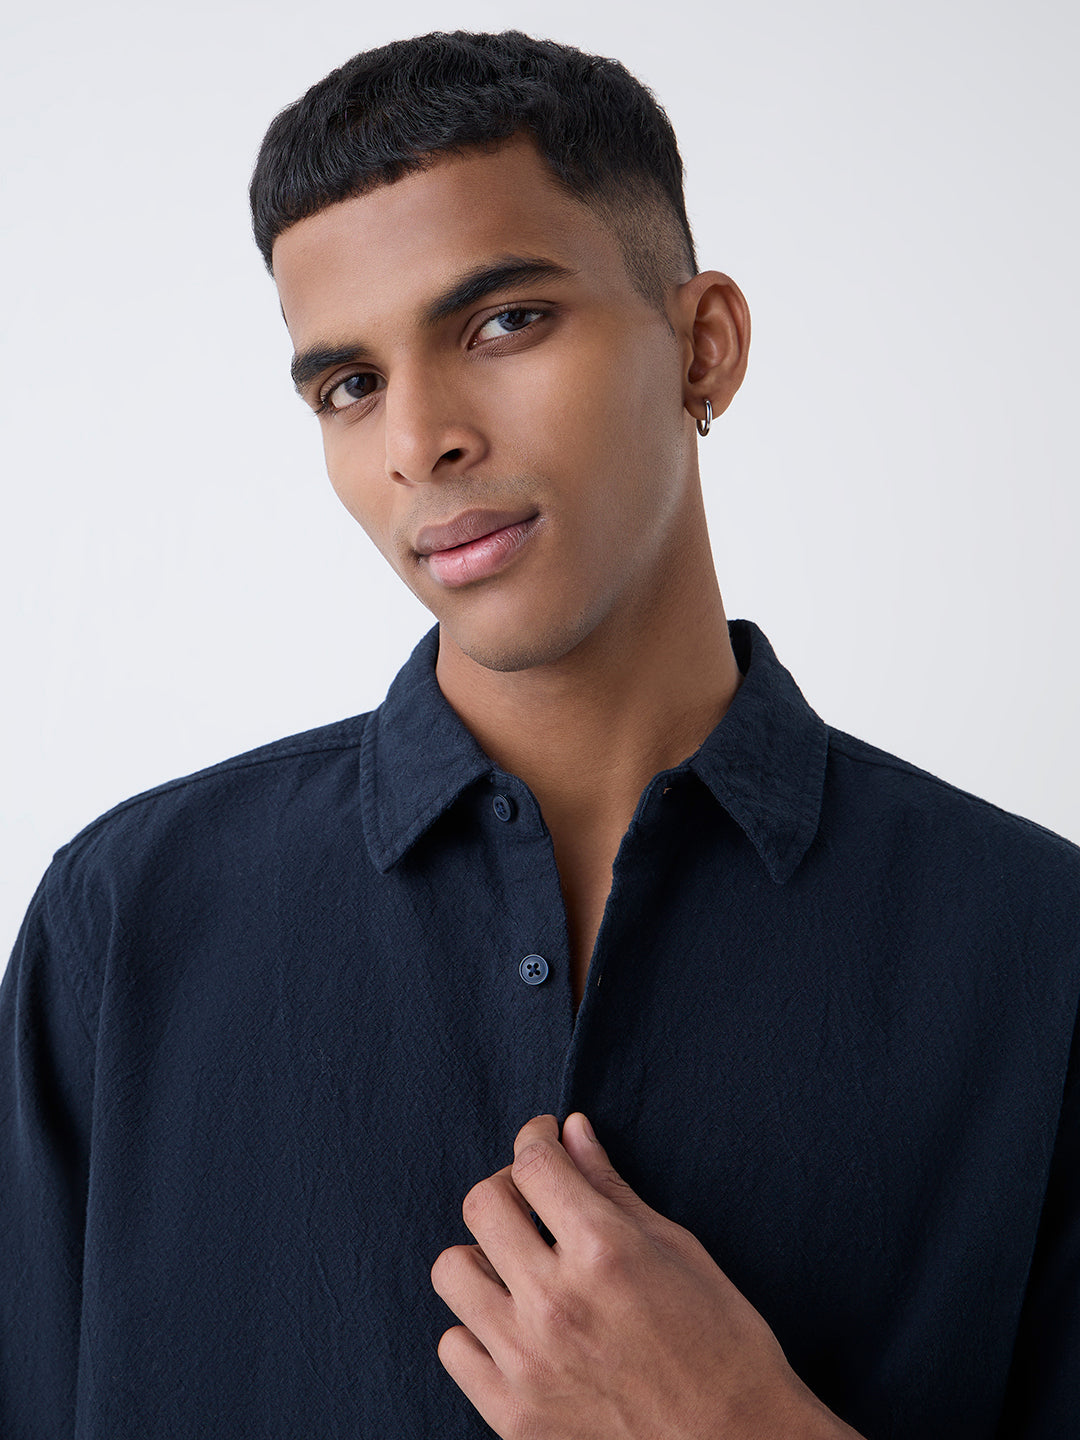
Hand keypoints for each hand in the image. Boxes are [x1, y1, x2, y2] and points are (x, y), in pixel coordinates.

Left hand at [431, 1113, 862, 1438]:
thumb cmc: (724, 1344)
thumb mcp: (678, 1249)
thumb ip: (612, 1187)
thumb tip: (573, 1132)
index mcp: (603, 1250)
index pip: (534, 1164)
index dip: (536, 1137)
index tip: (544, 1137)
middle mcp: (555, 1300)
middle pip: (482, 1205)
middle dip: (508, 1186)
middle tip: (535, 1197)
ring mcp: (527, 1362)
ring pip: (453, 1271)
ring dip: (484, 1254)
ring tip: (518, 1264)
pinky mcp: (513, 1416)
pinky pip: (454, 1347)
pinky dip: (477, 1328)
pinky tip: (514, 1324)